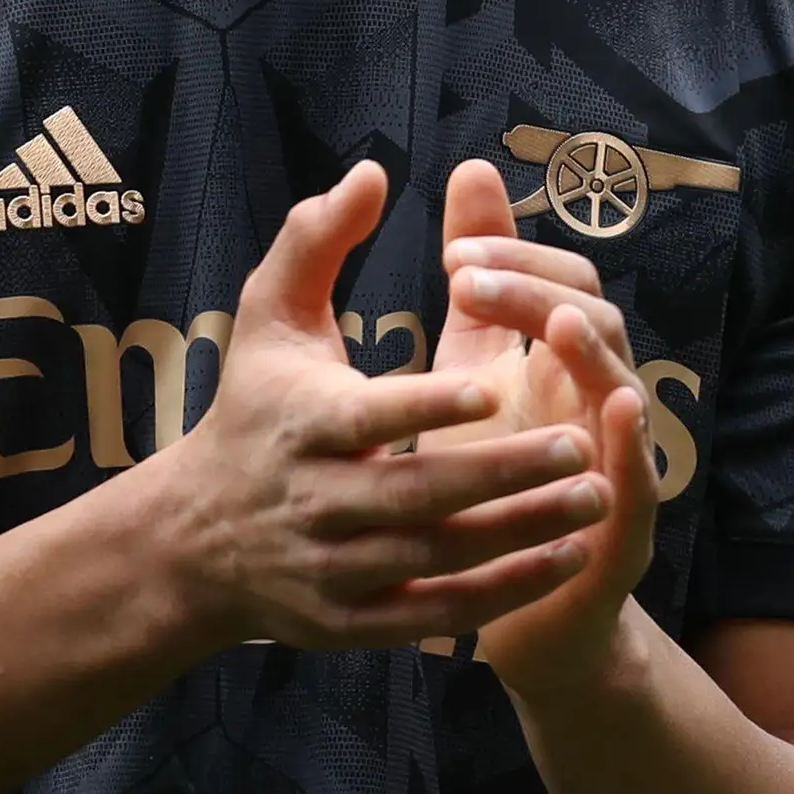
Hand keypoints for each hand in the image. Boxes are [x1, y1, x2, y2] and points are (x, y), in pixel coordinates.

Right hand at [151, 161, 607, 650]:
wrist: (196, 539)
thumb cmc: (252, 407)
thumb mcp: (268, 317)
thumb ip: (316, 240)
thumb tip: (370, 171)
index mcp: (300, 423)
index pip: (368, 415)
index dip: (428, 407)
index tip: (495, 385)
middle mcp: (314, 502)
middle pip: (415, 494)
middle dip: (501, 474)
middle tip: (580, 446)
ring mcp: (334, 571)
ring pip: (436, 558)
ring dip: (520, 533)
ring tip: (597, 497)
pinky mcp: (355, 622)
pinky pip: (437, 613)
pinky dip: (500, 593)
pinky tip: (563, 560)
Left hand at [432, 160, 659, 694]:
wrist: (521, 613)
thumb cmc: (498, 485)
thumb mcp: (477, 373)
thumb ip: (482, 286)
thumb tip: (472, 171)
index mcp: (563, 363)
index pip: (559, 284)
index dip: (515, 258)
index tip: (452, 251)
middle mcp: (599, 401)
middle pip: (590, 319)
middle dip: (533, 291)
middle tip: (464, 277)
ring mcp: (620, 461)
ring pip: (621, 387)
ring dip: (590, 352)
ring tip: (553, 321)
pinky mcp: (626, 529)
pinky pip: (644, 478)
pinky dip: (635, 441)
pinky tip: (617, 408)